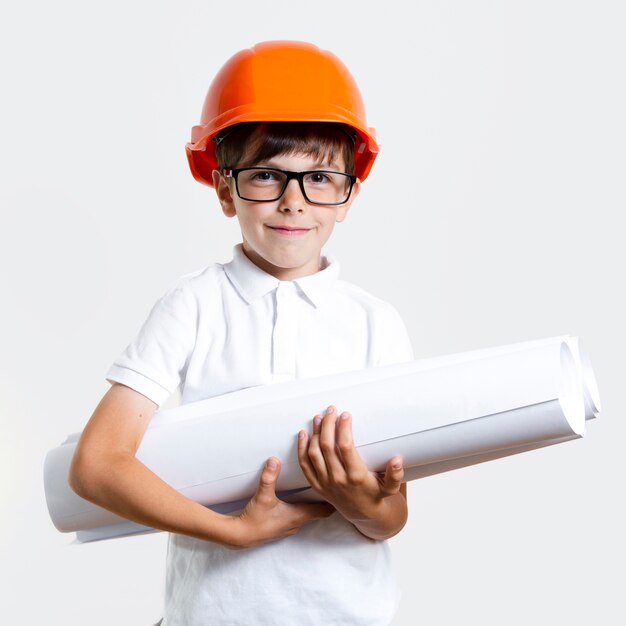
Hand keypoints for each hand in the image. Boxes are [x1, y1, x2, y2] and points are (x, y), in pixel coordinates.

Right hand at [230, 457, 334, 548]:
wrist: (240, 536)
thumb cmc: (254, 519)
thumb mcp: (262, 496)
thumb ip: (269, 477)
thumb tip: (275, 460)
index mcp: (298, 515)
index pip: (325, 509)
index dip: (336, 499)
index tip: (346, 490)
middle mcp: (298, 522)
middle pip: (319, 510)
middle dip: (327, 498)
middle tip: (336, 484)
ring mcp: (290, 525)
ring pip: (309, 513)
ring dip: (314, 503)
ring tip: (320, 489)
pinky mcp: (282, 525)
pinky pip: (298, 515)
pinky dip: (303, 507)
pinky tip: (297, 499)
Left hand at [297, 406, 404, 525]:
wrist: (363, 514)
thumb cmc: (377, 495)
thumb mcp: (390, 488)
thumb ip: (395, 475)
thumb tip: (397, 460)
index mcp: (356, 476)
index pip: (345, 447)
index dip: (344, 429)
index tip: (346, 415)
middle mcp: (338, 479)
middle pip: (327, 446)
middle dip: (328, 425)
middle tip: (331, 410)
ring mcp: (325, 482)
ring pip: (314, 453)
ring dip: (315, 433)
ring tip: (319, 418)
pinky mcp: (316, 484)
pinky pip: (304, 465)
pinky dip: (301, 448)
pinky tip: (303, 434)